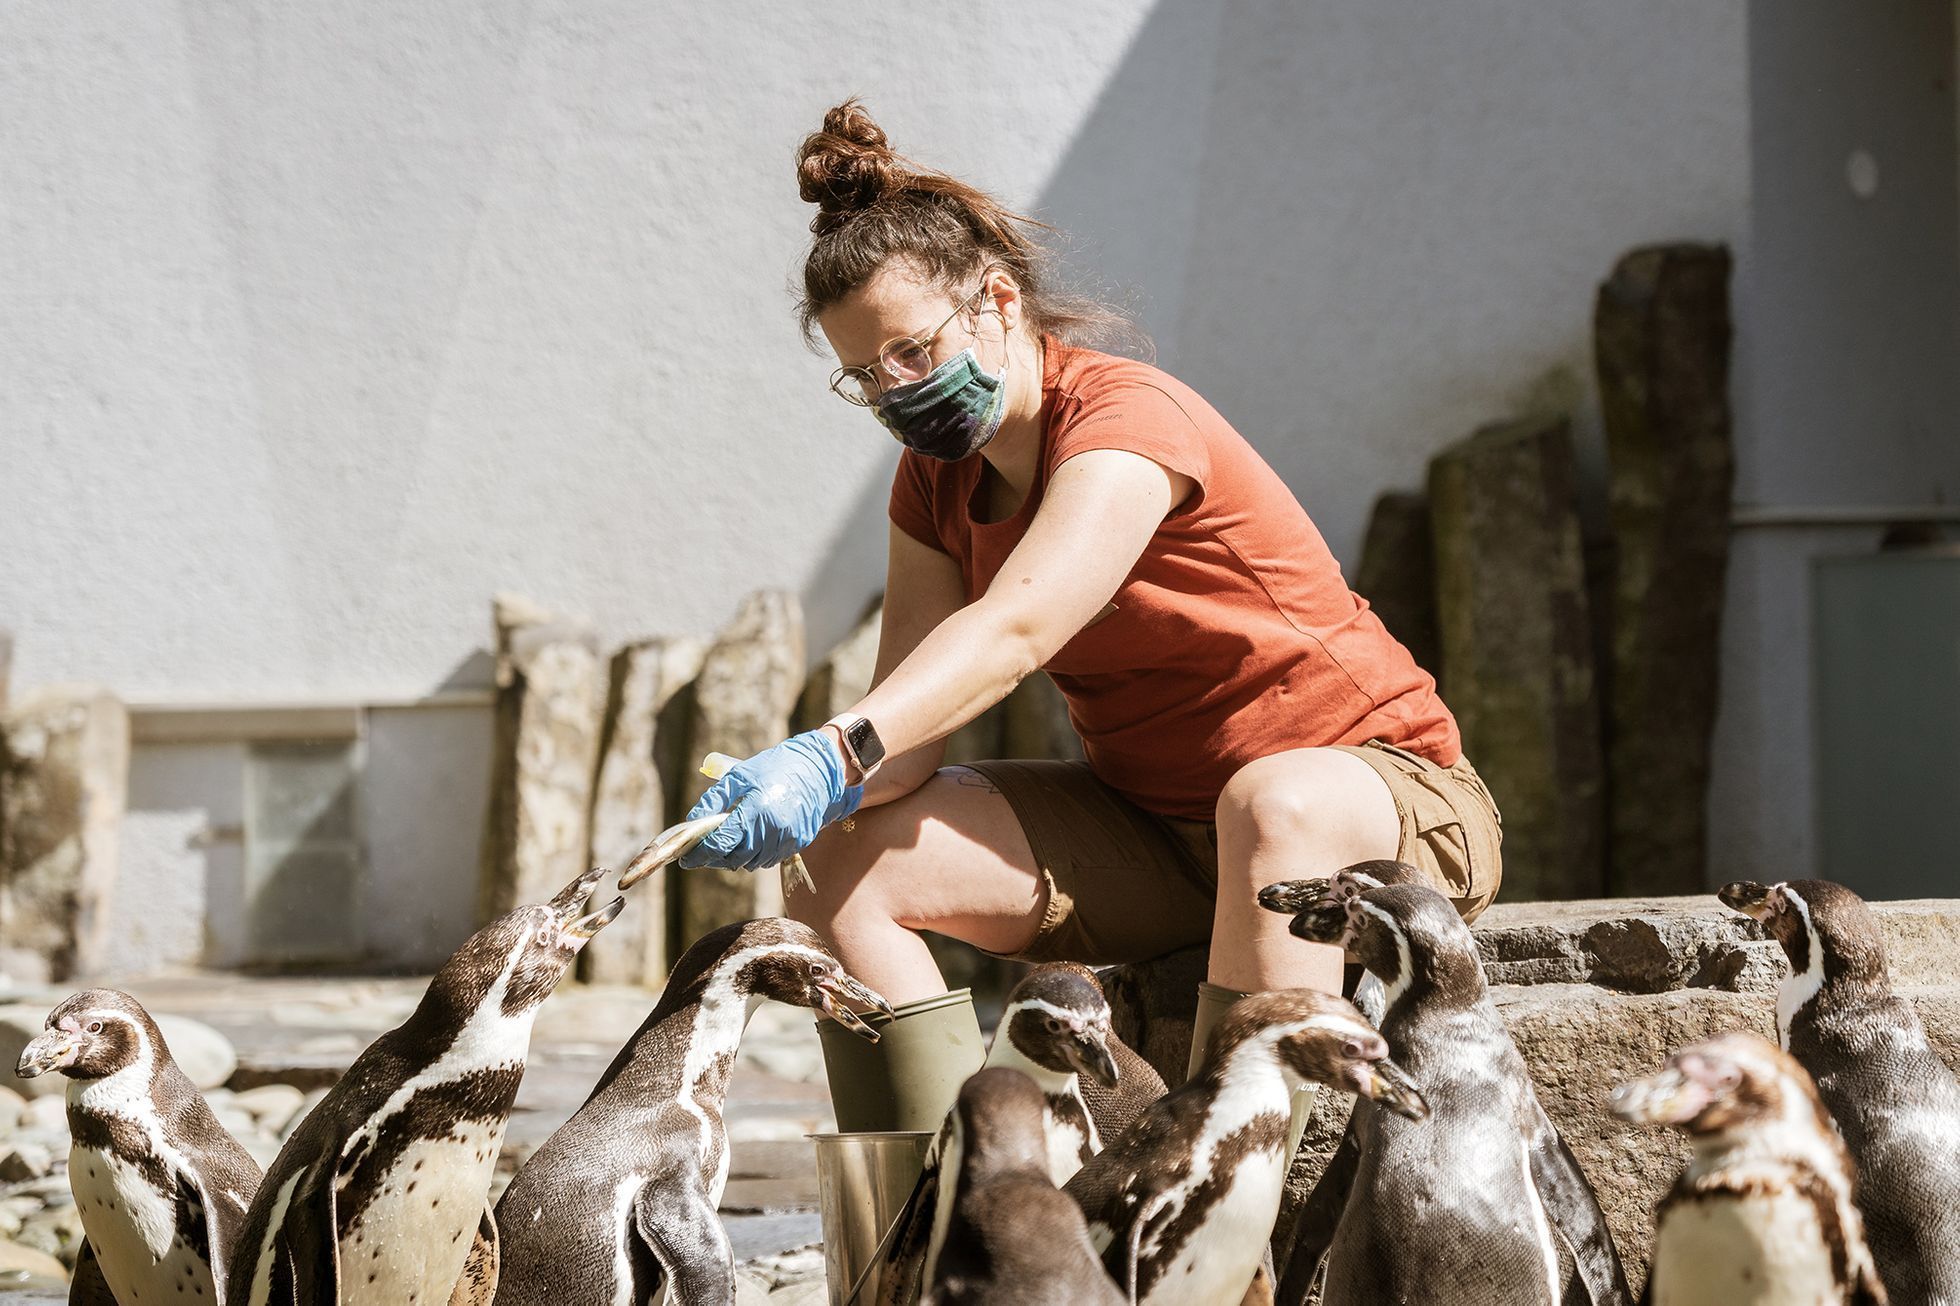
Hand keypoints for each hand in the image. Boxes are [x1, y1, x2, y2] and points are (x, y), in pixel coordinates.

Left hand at [678, 731, 863, 871]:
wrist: (819, 768)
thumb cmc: (776, 767)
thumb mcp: (740, 776)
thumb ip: (714, 800)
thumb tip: (692, 821)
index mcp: (756, 809)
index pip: (721, 842)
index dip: (700, 854)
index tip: (686, 859)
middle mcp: (772, 829)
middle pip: (734, 857)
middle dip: (714, 858)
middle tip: (701, 853)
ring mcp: (787, 839)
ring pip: (751, 863)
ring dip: (733, 859)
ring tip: (723, 847)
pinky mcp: (798, 843)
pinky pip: (768, 859)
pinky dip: (753, 856)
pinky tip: (747, 843)